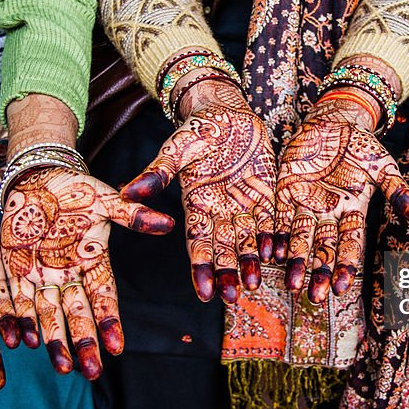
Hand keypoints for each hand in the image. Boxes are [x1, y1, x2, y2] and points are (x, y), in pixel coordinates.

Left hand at [1, 167, 173, 378]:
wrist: (38, 179)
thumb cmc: (76, 189)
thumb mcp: (105, 200)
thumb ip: (132, 215)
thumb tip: (168, 223)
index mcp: (94, 262)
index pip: (104, 297)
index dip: (110, 322)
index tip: (117, 347)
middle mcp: (71, 276)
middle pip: (79, 314)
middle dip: (85, 343)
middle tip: (91, 371)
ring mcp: (44, 277)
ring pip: (50, 316)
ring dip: (56, 342)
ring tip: (63, 368)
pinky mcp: (17, 273)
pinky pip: (19, 302)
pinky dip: (22, 322)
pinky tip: (24, 342)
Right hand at [122, 78, 275, 302]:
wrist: (227, 111)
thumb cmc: (197, 128)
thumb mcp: (176, 148)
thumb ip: (158, 172)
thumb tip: (128, 194)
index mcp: (196, 205)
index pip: (197, 243)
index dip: (201, 268)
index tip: (204, 293)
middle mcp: (220, 211)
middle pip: (224, 248)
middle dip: (228, 273)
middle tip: (233, 297)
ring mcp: (244, 204)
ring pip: (248, 240)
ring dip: (251, 261)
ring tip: (255, 283)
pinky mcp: (267, 193)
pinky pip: (272, 220)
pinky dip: (275, 237)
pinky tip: (280, 254)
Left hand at [274, 91, 408, 301]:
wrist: (333, 120)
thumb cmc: (361, 144)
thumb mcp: (383, 167)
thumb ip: (399, 193)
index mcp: (353, 211)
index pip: (350, 244)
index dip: (346, 265)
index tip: (342, 287)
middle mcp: (328, 213)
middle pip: (323, 247)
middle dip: (318, 272)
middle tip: (314, 297)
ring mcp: (306, 203)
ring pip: (300, 237)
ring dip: (296, 261)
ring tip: (291, 284)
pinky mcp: (284, 191)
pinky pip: (279, 217)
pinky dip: (275, 234)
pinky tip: (271, 253)